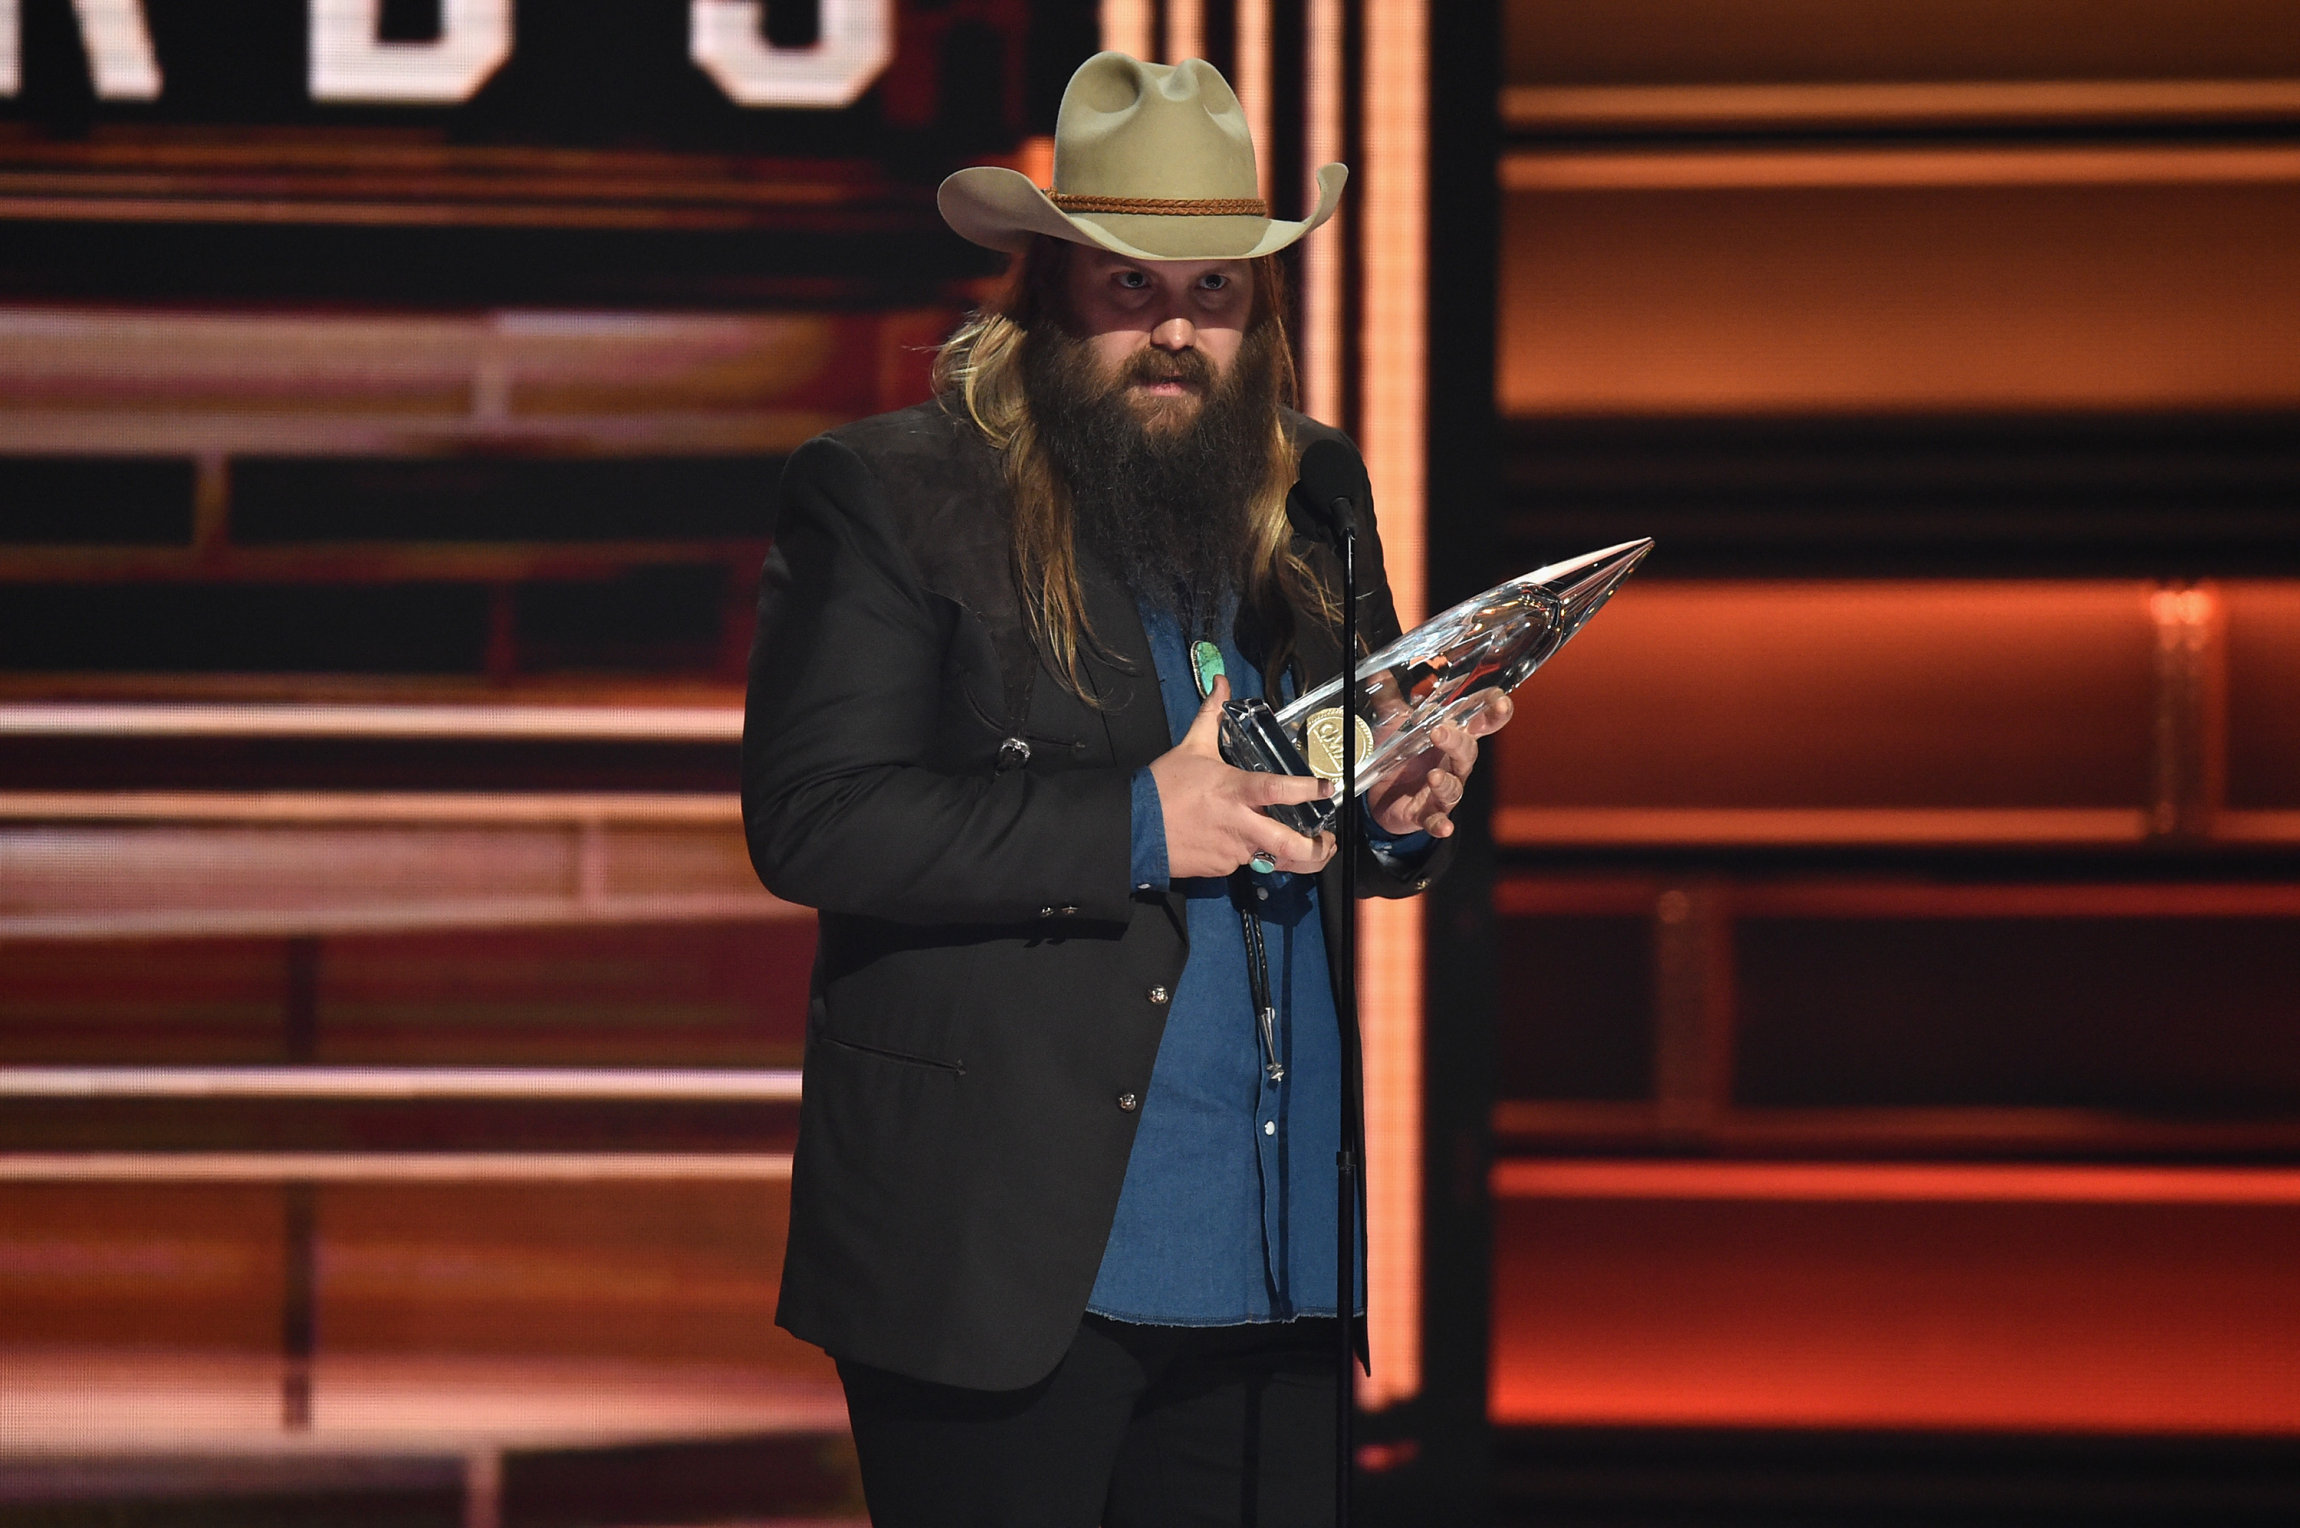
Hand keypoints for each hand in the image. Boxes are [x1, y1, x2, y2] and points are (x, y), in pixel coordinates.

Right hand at [1149, 676, 1338, 878]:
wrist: (1134, 828)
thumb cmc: (1163, 787)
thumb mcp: (1190, 747)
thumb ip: (1211, 715)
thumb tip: (1221, 683)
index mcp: (1234, 790)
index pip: (1278, 789)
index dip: (1306, 790)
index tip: (1327, 789)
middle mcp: (1239, 823)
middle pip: (1287, 844)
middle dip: (1314, 850)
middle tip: (1327, 843)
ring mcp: (1232, 850)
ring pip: (1271, 859)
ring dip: (1290, 858)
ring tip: (1305, 853)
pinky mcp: (1221, 868)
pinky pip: (1244, 862)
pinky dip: (1250, 854)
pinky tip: (1246, 844)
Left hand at [1365, 689, 1512, 839]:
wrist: (1380, 797)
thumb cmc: (1400, 755)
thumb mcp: (1393, 723)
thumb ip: (1389, 696)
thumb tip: (1380, 666)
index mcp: (1452, 737)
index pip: (1480, 721)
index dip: (1493, 712)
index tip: (1499, 702)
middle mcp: (1452, 764)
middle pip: (1467, 752)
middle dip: (1457, 741)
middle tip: (1439, 732)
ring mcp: (1442, 791)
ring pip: (1454, 787)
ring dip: (1445, 782)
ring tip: (1433, 776)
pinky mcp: (1426, 814)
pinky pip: (1438, 819)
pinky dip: (1441, 824)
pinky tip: (1443, 827)